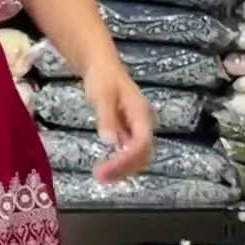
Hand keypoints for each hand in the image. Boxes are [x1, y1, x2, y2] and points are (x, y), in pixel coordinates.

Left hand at [82, 60, 155, 184]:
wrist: (102, 67)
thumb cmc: (103, 78)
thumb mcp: (102, 96)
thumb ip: (107, 118)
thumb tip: (110, 141)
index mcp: (141, 114)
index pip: (142, 142)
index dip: (128, 158)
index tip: (110, 168)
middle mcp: (143, 124)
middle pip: (142, 154)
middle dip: (124, 168)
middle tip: (101, 177)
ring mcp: (136, 129)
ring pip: (136, 156)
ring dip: (122, 169)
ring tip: (101, 177)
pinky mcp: (127, 132)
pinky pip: (128, 152)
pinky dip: (119, 163)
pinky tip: (105, 169)